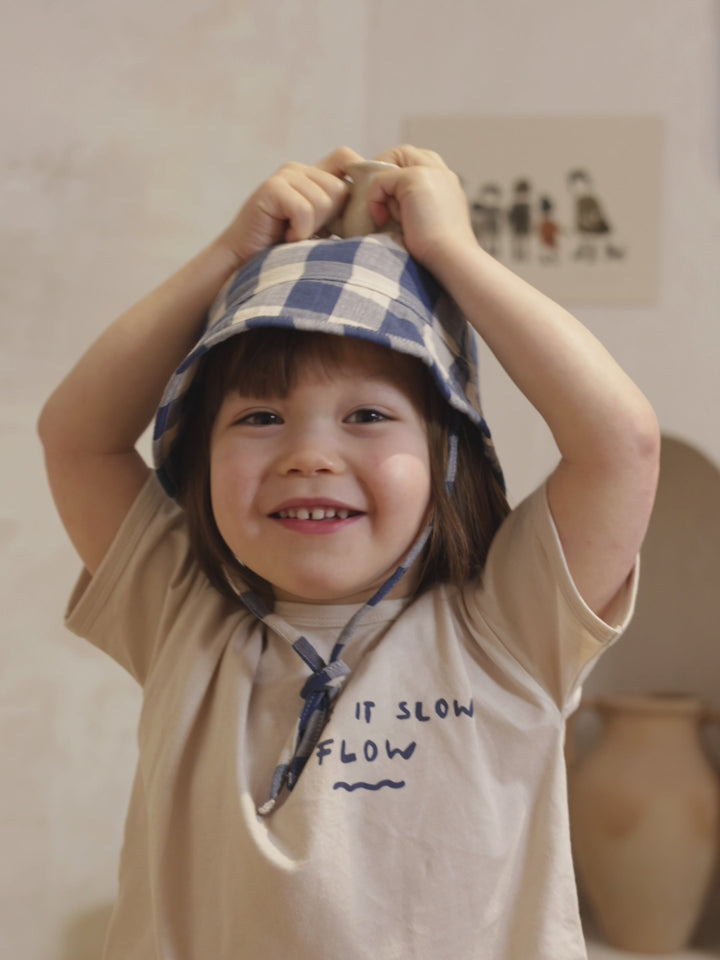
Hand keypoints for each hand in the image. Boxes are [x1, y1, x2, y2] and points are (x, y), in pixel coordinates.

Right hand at [219, 146, 363, 265]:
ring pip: (325, 201)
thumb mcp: (321, 231)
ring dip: (313, 229)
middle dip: (331, 220)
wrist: (244, 265)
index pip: (348, 159)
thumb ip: (342, 215)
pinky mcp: (271, 188)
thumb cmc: (286, 253)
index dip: (357, 181)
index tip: (350, 217)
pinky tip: (286, 238)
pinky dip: (299, 232)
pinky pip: (305, 210)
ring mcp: (285, 176)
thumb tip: (377, 210)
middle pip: (341, 189)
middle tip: (308, 234)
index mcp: (314, 176)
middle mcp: (299, 170)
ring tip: (294, 237)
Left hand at [366, 145, 476, 267]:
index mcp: (446, 184)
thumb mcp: (425, 225)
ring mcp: (430, 172)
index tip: (386, 205)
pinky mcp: (415, 178)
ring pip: (390, 163)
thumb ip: (411, 209)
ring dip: (380, 188)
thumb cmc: (437, 255)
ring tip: (385, 216)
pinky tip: (383, 220)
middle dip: (383, 174)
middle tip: (378, 204)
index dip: (394, 177)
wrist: (451, 259)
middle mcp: (441, 173)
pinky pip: (381, 179)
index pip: (415, 161)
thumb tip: (386, 209)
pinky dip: (375, 199)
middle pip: (401, 154)